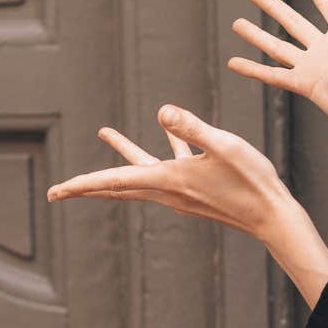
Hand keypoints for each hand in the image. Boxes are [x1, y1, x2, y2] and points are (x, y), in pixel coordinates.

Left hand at [46, 104, 298, 241]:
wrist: (272, 216)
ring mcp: (179, 192)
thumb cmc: (251, 181)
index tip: (55, 192)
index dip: (81, 184)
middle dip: (85, 186)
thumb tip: (161, 111)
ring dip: (121, 154)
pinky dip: (161, 149)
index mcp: (168, 180)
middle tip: (56, 192)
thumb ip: (192, 127)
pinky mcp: (193, 189)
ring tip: (106, 132)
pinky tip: (166, 129)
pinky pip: (167, 166)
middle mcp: (168, 190)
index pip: (113, 181)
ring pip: (138, 174)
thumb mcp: (223, 146)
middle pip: (116, 186)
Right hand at [230, 0, 327, 147]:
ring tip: (236, 23)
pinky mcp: (306, 85)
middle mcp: (326, 48)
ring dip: (257, 36)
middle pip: (293, 21)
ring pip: (278, 47)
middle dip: (273, 7)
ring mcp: (314, 66)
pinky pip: (274, 75)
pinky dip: (253, 69)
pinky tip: (234, 62)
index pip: (326, 4)